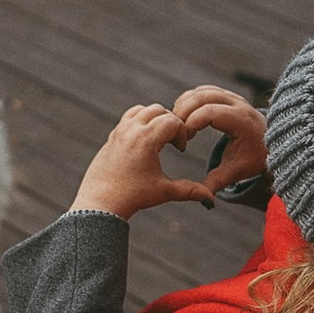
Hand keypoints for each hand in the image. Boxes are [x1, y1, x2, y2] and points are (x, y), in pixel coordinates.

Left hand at [69, 104, 214, 218]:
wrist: (101, 203)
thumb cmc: (133, 197)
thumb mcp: (164, 192)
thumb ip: (189, 191)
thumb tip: (211, 199)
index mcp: (146, 139)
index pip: (172, 120)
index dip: (181, 133)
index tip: (181, 149)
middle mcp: (131, 130)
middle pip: (158, 109)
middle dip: (170, 122)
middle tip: (173, 142)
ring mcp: (120, 131)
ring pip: (142, 110)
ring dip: (154, 119)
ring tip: (159, 140)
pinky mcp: (112, 136)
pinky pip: (129, 117)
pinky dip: (140, 122)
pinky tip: (145, 142)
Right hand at [173, 85, 267, 193]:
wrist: (270, 143)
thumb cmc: (253, 158)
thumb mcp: (237, 171)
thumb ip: (218, 182)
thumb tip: (204, 200)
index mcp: (241, 122)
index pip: (211, 113)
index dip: (192, 122)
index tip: (184, 139)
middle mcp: (238, 104)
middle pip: (203, 97)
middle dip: (183, 111)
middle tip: (174, 131)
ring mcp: (233, 97)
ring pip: (202, 91)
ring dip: (185, 104)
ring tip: (176, 124)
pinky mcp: (227, 95)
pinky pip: (204, 90)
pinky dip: (190, 99)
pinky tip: (182, 116)